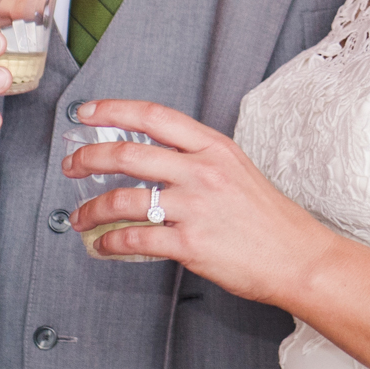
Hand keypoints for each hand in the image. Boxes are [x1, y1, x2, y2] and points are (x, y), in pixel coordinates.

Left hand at [63, 98, 333, 300]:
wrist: (298, 258)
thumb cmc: (271, 220)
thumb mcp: (239, 171)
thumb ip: (200, 162)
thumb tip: (156, 163)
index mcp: (214, 148)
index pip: (155, 116)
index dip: (114, 110)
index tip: (87, 112)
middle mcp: (202, 172)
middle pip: (128, 153)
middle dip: (88, 157)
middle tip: (71, 165)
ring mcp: (195, 207)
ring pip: (123, 199)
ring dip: (92, 208)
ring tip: (81, 216)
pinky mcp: (190, 244)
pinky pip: (134, 239)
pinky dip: (109, 242)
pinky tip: (102, 245)